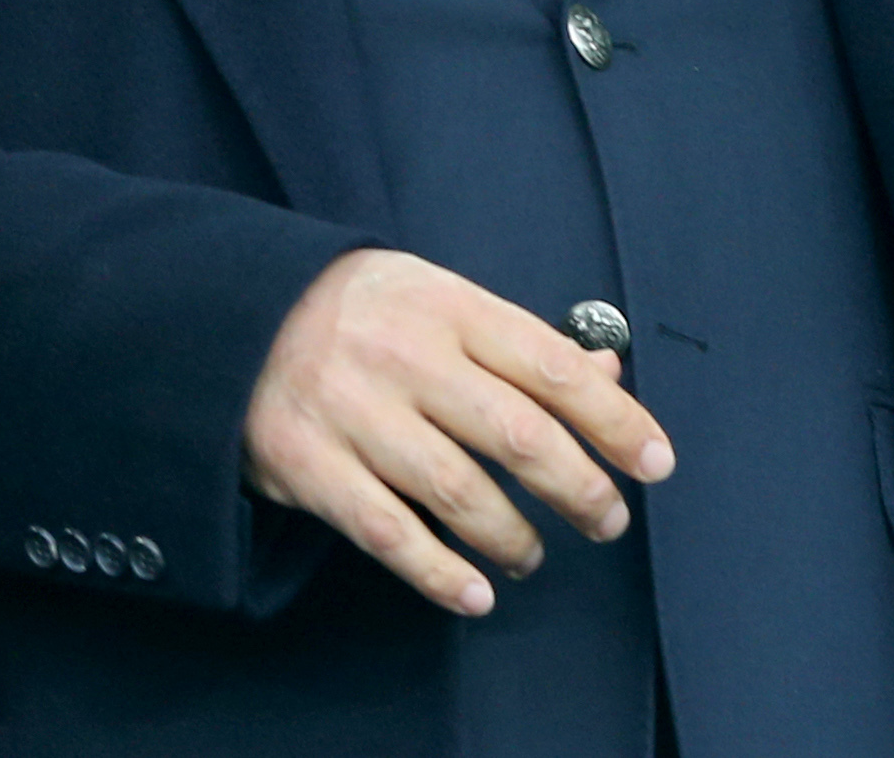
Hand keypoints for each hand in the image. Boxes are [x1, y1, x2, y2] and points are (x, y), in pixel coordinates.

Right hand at [240, 248, 675, 616]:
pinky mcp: (308, 466)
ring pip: (458, 490)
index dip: (614, 420)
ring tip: (536, 556)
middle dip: (578, 487)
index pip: (554, 369)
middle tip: (608, 519)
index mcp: (453, 310)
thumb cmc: (367, 313)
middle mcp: (408, 359)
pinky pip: (386, 531)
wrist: (238, 313)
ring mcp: (356, 414)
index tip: (655, 462)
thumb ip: (523, 344)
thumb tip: (608, 379)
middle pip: (517, 434)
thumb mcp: (444, 302)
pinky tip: (475, 592)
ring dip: (513, 536)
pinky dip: (438, 571)